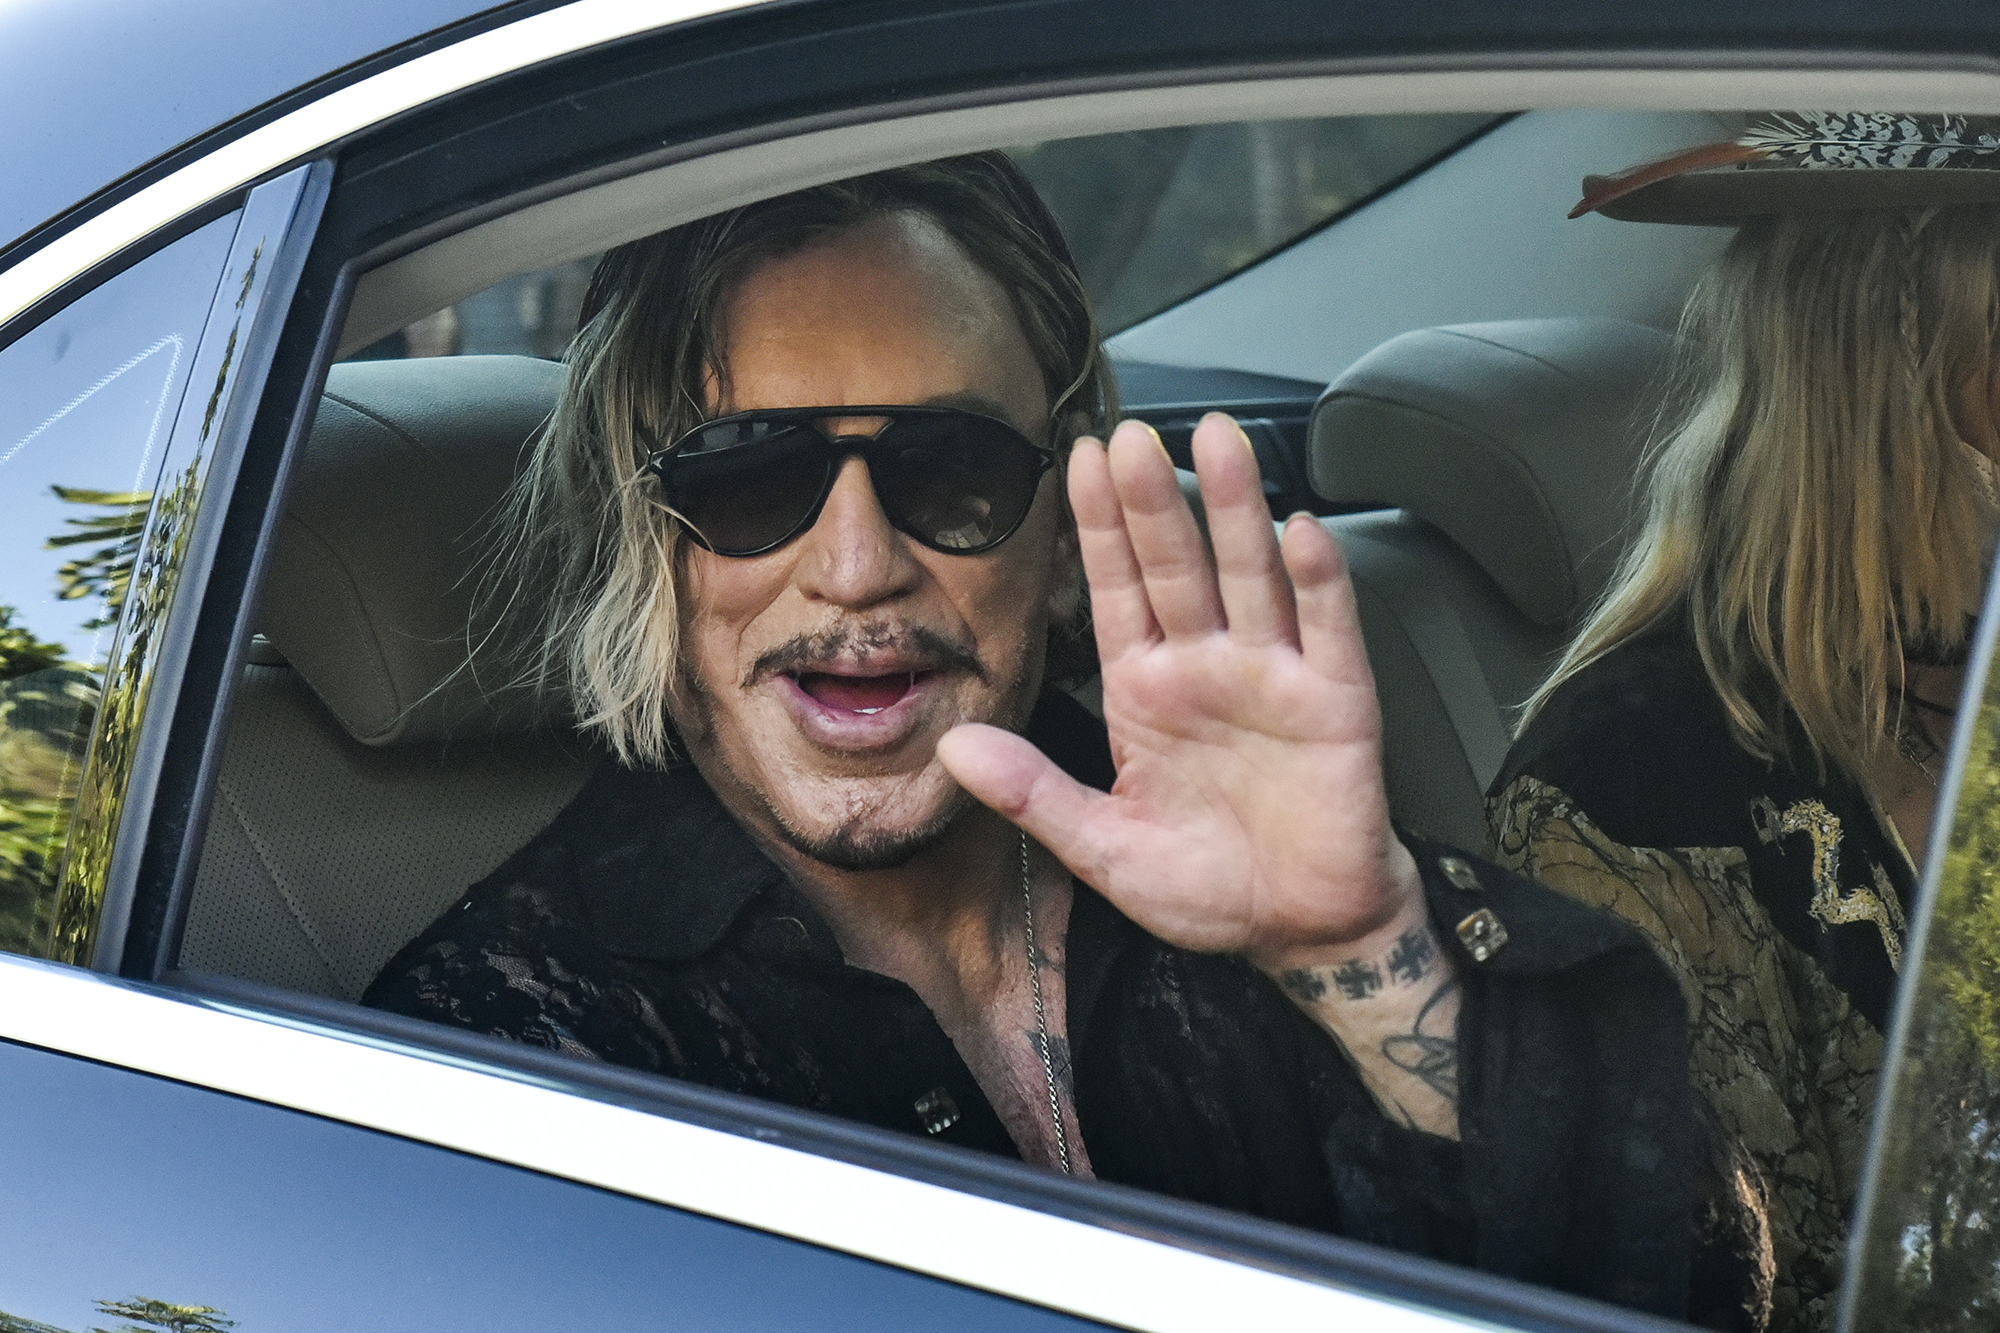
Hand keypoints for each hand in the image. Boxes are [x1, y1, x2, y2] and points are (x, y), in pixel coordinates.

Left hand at [937, 412, 1422, 971]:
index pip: (1117, 590)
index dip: (1100, 527)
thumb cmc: (1210, 887)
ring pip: (1251, 575)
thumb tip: (954, 749)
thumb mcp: (1107, 850)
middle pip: (1177, 566)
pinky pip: (1327, 630)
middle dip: (1153, 500)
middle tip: (1132, 436)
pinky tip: (1302, 532)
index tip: (1079, 460)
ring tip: (1218, 443)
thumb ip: (1037, 796)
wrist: (1304, 929)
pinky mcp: (1337, 701)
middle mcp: (1208, 667)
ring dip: (1235, 510)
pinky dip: (1317, 581)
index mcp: (1147, 691)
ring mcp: (1273, 676)